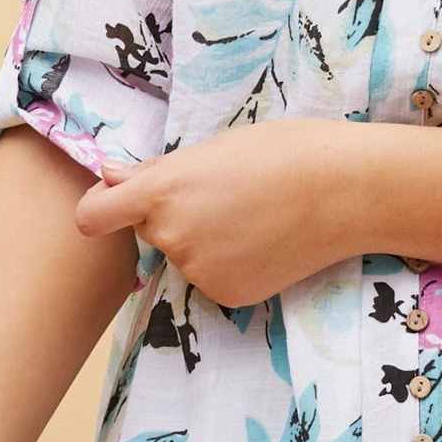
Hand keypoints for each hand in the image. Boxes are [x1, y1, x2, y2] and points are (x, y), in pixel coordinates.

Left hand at [74, 117, 368, 305]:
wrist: (347, 191)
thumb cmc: (286, 150)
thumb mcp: (216, 147)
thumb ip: (158, 170)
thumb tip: (109, 176)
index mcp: (163, 190)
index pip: (94, 216)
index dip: (101, 209)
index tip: (117, 203)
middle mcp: (171, 235)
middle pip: (150, 228)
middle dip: (173, 214)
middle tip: (226, 192)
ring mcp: (199, 270)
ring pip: (184, 253)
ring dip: (206, 238)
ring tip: (254, 213)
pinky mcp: (227, 294)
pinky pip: (212, 277)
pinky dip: (231, 262)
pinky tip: (265, 241)